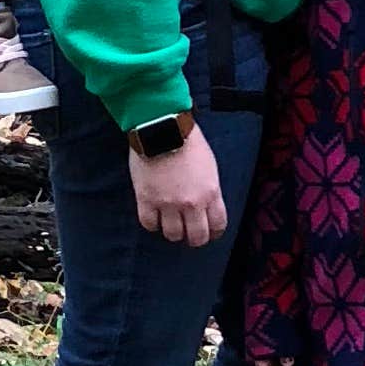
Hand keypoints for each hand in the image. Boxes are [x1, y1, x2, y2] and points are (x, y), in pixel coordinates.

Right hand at [129, 122, 227, 246]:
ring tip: (170, 223)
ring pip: (173, 235)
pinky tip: (154, 216)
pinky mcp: (146, 199)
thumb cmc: (187, 141)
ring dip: (173, 231)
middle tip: (189, 232)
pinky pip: (149, 224)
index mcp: (210, 193)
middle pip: (197, 237)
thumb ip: (209, 189)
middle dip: (194, 238)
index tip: (209, 232)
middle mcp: (191, 203)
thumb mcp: (209, 166)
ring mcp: (167, 203)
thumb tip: (206, 206)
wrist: (162, 127)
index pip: (218, 225)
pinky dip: (152, 223)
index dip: (214, 232)